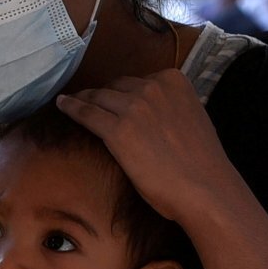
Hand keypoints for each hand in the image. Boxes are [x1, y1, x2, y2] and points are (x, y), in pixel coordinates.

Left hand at [58, 70, 233, 226]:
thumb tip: (154, 113)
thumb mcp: (191, 117)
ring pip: (98, 98)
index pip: (138, 81)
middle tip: (89, 101)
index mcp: (174, 80)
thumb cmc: (201, 162)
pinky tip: (62, 105)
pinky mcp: (117, 130)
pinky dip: (71, 108)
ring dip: (84, 100)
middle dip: (103, 95)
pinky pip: (86, 113)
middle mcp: (152, 87)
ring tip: (71, 102)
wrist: (205, 188)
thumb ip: (171, 107)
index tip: (113, 97)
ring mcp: (134, 107)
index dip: (123, 91)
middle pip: (115, 86)